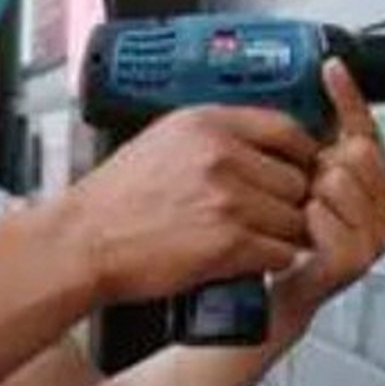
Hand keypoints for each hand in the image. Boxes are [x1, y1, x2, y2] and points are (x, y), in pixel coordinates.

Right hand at [66, 106, 319, 305]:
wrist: (83, 241)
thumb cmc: (116, 200)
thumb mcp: (163, 140)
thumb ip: (214, 135)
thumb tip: (260, 143)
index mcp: (207, 124)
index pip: (286, 129)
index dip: (301, 154)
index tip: (300, 169)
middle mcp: (221, 155)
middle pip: (296, 177)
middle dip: (289, 201)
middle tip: (272, 215)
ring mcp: (227, 199)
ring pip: (293, 218)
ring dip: (282, 234)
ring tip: (257, 239)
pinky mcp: (228, 243)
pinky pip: (281, 252)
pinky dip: (271, 261)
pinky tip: (249, 259)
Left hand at [275, 61, 384, 317]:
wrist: (267, 295)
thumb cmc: (285, 238)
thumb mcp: (302, 181)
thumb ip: (320, 141)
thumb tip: (325, 78)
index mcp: (378, 187)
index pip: (367, 130)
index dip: (349, 98)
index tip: (331, 68)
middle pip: (357, 153)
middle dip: (323, 164)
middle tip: (307, 191)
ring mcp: (375, 238)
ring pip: (339, 181)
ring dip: (310, 195)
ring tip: (302, 218)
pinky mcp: (354, 260)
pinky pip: (323, 214)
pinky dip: (306, 219)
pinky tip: (301, 234)